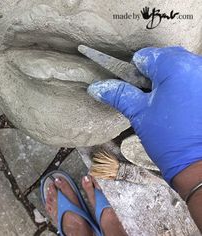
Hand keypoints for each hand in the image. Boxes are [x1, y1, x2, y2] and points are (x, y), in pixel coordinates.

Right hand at [88, 46, 201, 184]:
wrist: (198, 164)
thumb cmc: (167, 138)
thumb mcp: (138, 113)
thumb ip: (118, 95)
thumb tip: (95, 87)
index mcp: (174, 67)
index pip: (145, 56)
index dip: (134, 72)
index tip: (134, 90)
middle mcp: (195, 65)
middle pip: (163, 59)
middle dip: (151, 75)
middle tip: (147, 97)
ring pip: (178, 67)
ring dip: (166, 79)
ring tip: (162, 102)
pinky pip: (191, 76)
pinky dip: (180, 84)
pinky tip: (177, 104)